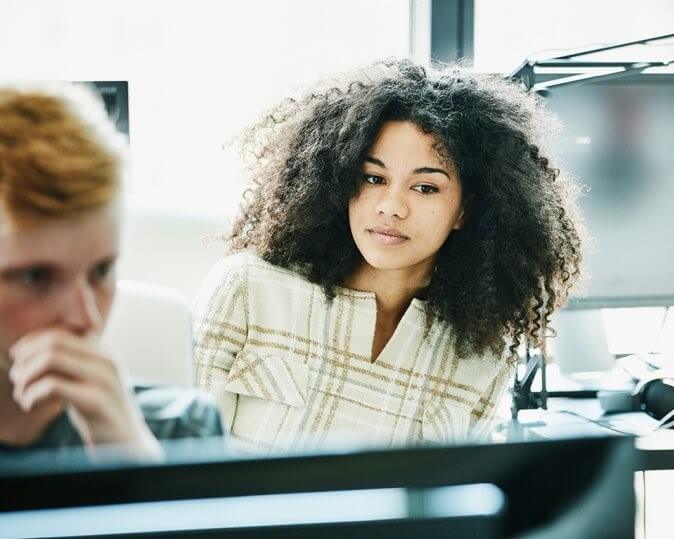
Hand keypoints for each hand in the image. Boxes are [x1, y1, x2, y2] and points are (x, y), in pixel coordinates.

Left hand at [9, 328, 160, 458]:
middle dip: (25, 359)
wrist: (127, 445)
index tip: (17, 358)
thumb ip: (71, 365)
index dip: (32, 341)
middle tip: (17, 379)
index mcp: (103, 353)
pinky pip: (52, 386)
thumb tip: (30, 352)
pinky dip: (31, 395)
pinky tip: (30, 406)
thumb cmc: (100, 415)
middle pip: (53, 342)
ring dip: (26, 377)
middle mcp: (106, 360)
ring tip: (22, 396)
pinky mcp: (96, 400)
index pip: (61, 332)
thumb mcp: (88, 383)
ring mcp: (103, 379)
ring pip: (50, 359)